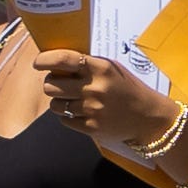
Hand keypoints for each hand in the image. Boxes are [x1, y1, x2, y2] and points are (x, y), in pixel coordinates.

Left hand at [32, 48, 172, 149]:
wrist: (149, 117)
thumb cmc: (127, 89)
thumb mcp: (112, 69)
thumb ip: (86, 65)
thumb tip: (54, 62)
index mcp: (100, 68)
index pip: (62, 59)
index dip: (44, 60)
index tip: (38, 63)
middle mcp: (95, 88)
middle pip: (50, 85)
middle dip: (52, 84)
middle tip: (61, 85)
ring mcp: (92, 109)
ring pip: (55, 104)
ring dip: (60, 102)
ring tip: (73, 100)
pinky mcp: (91, 127)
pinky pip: (65, 120)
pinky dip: (69, 116)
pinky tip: (82, 113)